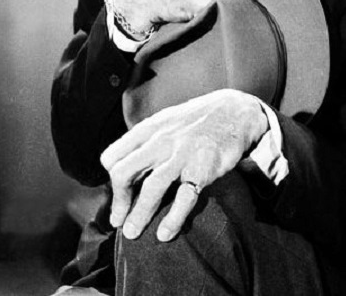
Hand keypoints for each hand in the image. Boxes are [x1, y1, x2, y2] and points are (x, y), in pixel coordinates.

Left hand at [100, 89, 268, 241]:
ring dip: (139, 215)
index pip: (112, 157)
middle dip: (118, 201)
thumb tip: (122, 162)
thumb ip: (144, 140)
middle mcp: (160, 141)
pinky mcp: (203, 168)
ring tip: (132, 233)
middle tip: (118, 220)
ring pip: (152, 188)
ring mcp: (181, 155)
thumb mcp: (164, 120)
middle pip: (124, 173)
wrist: (235, 111)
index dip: (110, 178)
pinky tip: (165, 234)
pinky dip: (173, 219)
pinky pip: (184, 198)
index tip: (118, 193)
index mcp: (147, 129)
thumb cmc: (196, 119)